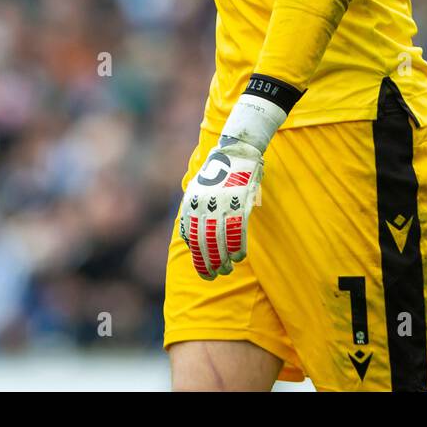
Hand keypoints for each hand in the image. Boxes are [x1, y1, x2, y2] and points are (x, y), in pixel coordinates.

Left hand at [178, 138, 263, 279]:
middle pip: (206, 242)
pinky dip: (238, 245)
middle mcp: (204, 205)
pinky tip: (240, 256)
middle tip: (218, 275)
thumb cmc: (217, 173)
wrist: (235, 150)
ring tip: (228, 270)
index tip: (205, 273)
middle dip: (211, 263)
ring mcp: (222, 203)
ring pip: (221, 238)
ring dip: (225, 258)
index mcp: (192, 203)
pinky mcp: (239, 200)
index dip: (199, 259)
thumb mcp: (196, 190)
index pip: (193, 239)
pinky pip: (237, 229)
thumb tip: (187, 238)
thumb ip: (191, 213)